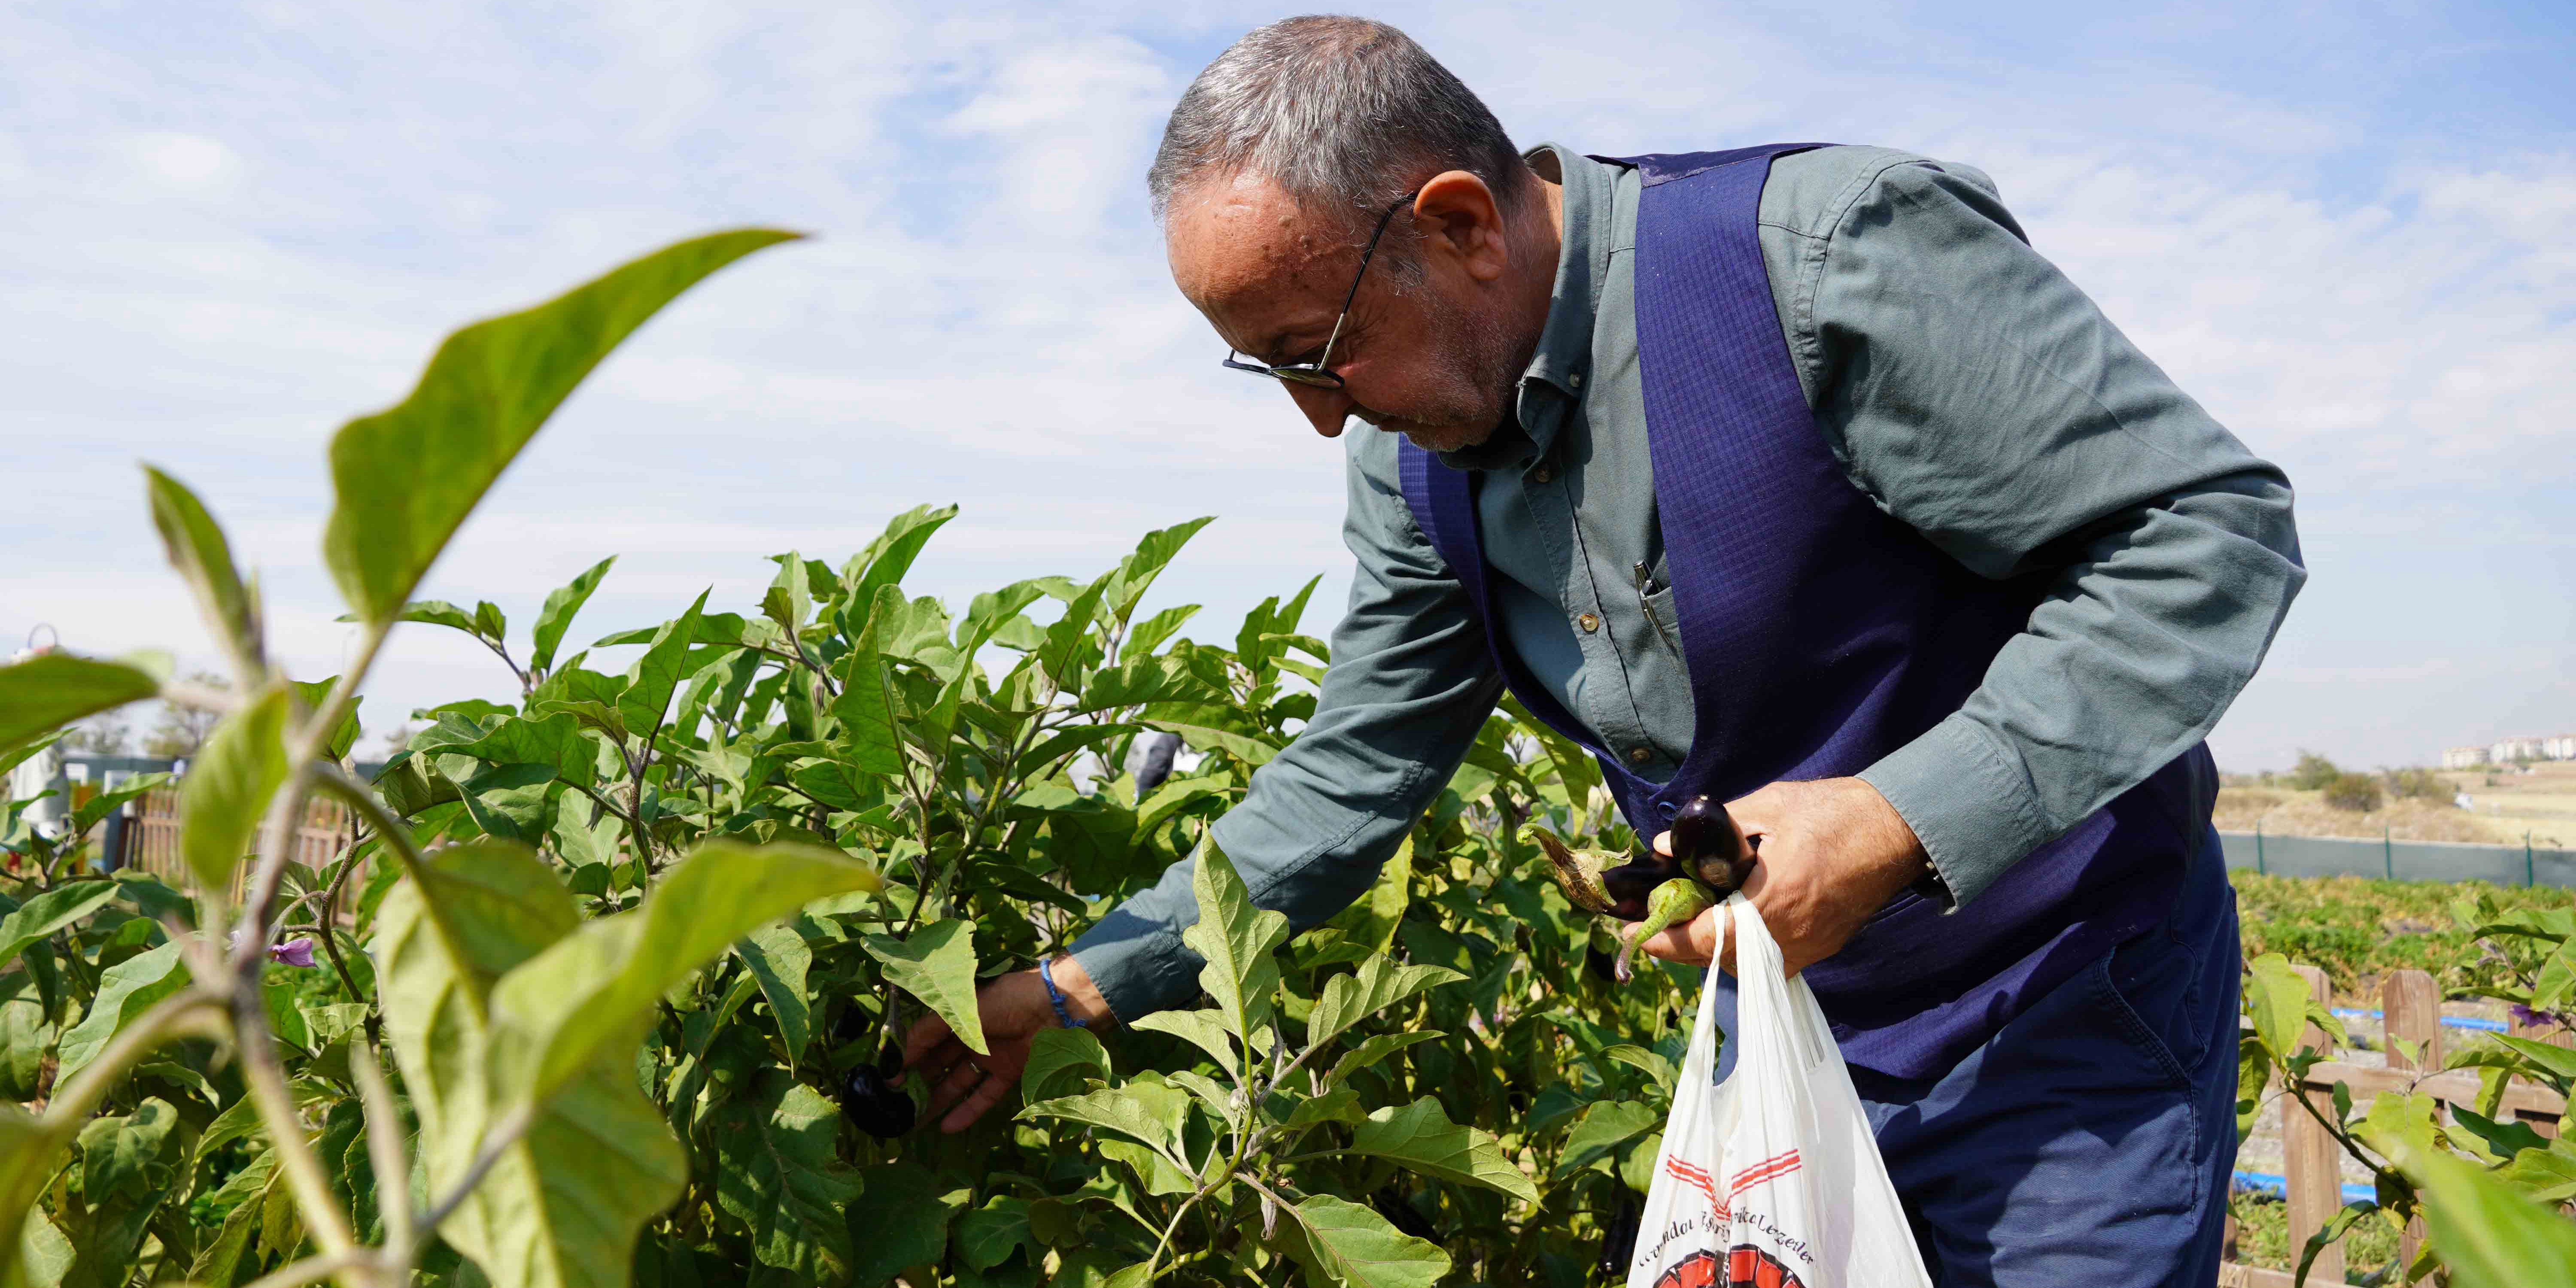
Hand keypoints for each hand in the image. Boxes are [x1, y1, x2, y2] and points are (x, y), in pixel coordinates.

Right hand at [899, 955, 1112, 1132]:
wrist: (1055, 1006)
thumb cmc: (1006, 999)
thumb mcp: (960, 1010)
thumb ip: (928, 1031)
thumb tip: (900, 1057)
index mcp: (957, 1016)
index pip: (925, 1041)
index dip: (907, 1060)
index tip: (889, 1082)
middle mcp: (971, 1036)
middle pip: (939, 1064)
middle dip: (919, 1083)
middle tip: (898, 1106)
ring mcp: (990, 1056)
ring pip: (958, 1083)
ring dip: (938, 1101)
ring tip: (915, 1121)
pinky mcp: (1008, 1073)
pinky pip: (983, 1096)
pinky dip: (966, 1112)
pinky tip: (946, 1127)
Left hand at [1628, 777, 1927, 978]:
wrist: (1899, 830)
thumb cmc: (1835, 812)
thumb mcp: (1768, 807)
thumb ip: (1712, 831)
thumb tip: (1665, 847)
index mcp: (1771, 901)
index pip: (1701, 938)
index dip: (1660, 938)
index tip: (1630, 932)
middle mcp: (1788, 936)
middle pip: (1714, 958)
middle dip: (1679, 943)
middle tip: (1652, 919)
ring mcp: (1806, 948)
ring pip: (1739, 965)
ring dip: (1708, 946)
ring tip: (1687, 916)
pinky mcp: (1819, 948)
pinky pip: (1765, 962)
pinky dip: (1740, 946)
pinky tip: (1729, 918)